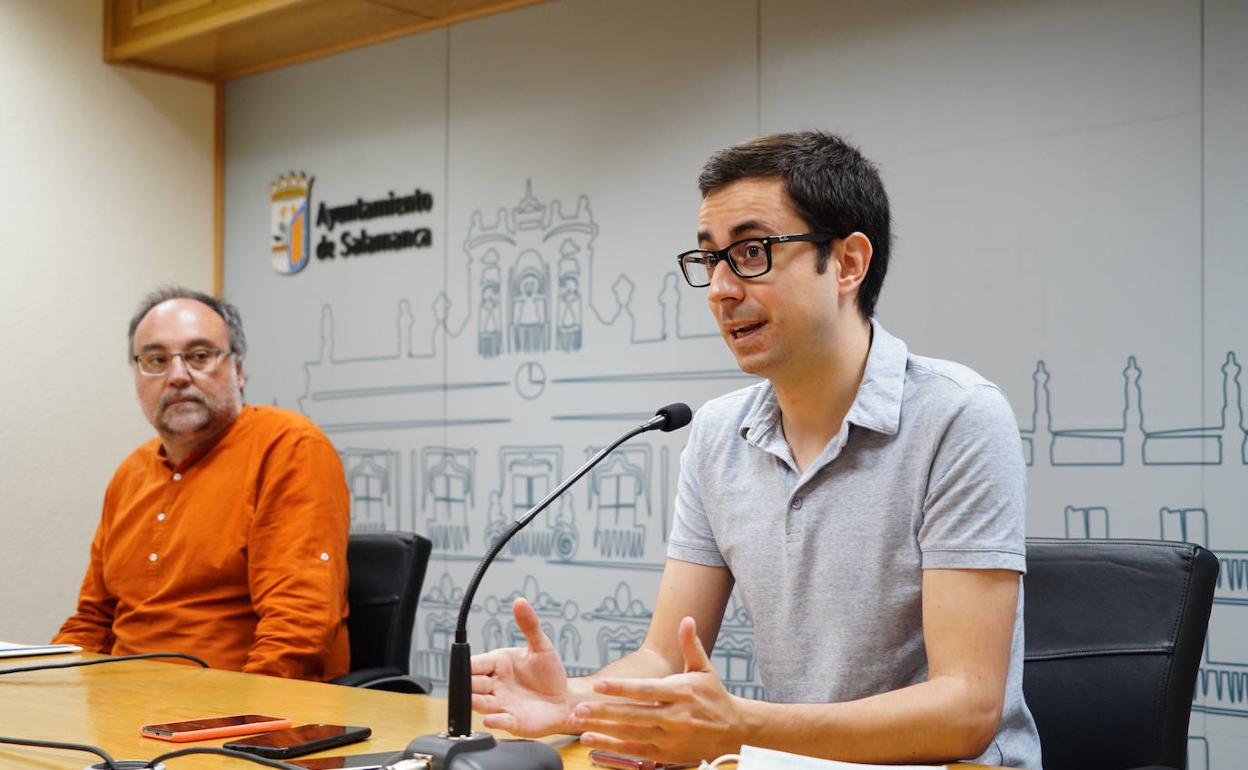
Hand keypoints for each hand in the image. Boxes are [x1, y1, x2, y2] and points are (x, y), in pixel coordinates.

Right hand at [470, 597, 573, 735]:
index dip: (466, 665)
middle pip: (473, 684)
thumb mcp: (541, 646)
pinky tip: (491, 719)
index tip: (461, 664)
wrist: (565, 698)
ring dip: (475, 702)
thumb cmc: (550, 673)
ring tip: (472, 699)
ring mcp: (502, 704)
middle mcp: (496, 685)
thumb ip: (529, 625)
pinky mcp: (513, 721)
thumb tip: (520, 602)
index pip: (475, 663)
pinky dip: (494, 721)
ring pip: (481, 703)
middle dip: (467, 684)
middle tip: (466, 683)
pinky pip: (500, 721)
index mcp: (498, 664)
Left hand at [571, 617, 743, 762]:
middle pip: (634, 715)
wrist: (733, 732)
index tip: (599, 685)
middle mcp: (676, 717)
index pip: (647, 690)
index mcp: (683, 692)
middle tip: (578, 709)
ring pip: (632, 735)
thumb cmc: (715, 697)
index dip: (621, 688)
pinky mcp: (667, 754)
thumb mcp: (704, 668)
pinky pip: (636, 752)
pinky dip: (613, 749)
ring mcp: (671, 738)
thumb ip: (690, 645)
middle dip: (604, 712)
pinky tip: (593, 743)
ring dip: (604, 730)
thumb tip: (686, 619)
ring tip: (579, 724)